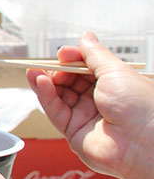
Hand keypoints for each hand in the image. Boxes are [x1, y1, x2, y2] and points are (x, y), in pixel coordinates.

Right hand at [28, 32, 153, 178]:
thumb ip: (95, 54)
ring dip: (46, 83)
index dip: (73, 60)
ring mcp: (86, 116)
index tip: (63, 54)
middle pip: (70, 81)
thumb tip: (86, 37)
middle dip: (57, 71)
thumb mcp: (115, 70)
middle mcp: (100, 100)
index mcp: (114, 84)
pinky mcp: (74, 132)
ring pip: (59, 96)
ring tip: (35, 72)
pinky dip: (45, 96)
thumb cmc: (139, 106)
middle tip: (49, 64)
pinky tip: (39, 83)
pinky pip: (55, 111)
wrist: (143, 141)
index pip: (86, 68)